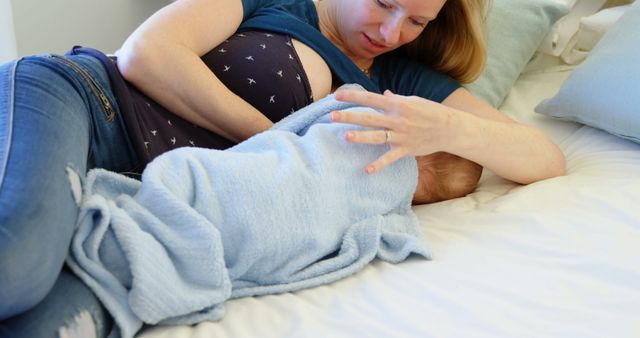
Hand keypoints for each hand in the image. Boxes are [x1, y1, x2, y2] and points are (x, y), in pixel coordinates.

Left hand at [331, 89, 452, 173]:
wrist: (449, 128)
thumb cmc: (430, 112)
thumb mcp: (413, 101)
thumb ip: (395, 100)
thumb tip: (383, 95)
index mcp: (397, 105)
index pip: (371, 98)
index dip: (353, 97)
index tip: (336, 95)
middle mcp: (397, 119)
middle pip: (369, 117)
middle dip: (350, 116)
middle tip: (332, 116)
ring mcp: (401, 135)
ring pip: (377, 136)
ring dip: (361, 137)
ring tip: (345, 137)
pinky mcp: (405, 149)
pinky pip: (390, 158)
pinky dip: (379, 165)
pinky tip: (367, 170)